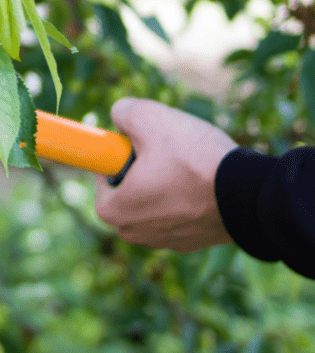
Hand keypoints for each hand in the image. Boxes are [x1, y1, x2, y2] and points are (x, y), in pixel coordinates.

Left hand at [93, 97, 237, 251]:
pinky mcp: (193, 241)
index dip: (119, 150)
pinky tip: (204, 180)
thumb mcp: (148, 118)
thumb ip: (122, 111)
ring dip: (166, 178)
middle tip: (162, 149)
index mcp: (114, 211)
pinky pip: (179, 209)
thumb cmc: (193, 160)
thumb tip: (121, 115)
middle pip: (127, 185)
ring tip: (187, 163)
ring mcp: (166, 241)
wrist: (250, 195)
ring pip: (154, 196)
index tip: (137, 140)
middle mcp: (135, 233)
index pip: (102, 173)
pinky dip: (187, 193)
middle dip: (141, 164)